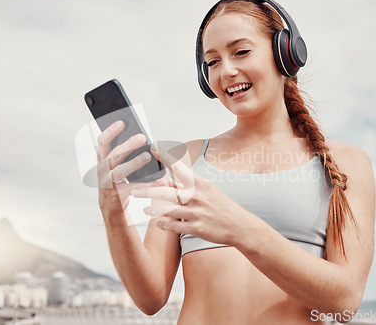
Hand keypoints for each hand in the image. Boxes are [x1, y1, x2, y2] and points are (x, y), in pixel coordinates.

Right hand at [96, 120, 166, 221]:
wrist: (110, 205)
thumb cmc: (117, 178)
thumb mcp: (116, 164)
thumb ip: (124, 152)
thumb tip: (144, 139)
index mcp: (102, 158)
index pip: (102, 141)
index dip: (111, 131)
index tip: (122, 122)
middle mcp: (103, 169)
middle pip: (113, 155)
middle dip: (127, 145)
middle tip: (142, 137)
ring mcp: (107, 182)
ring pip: (120, 171)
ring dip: (134, 163)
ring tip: (148, 156)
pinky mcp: (116, 195)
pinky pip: (133, 188)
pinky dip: (148, 185)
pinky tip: (161, 181)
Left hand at [130, 156, 252, 245]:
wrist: (241, 226)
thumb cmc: (222, 206)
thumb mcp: (208, 190)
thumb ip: (187, 185)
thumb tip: (168, 178)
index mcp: (200, 183)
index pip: (179, 166)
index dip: (165, 157)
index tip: (152, 147)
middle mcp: (197, 196)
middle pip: (167, 191)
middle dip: (149, 190)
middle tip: (134, 189)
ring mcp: (197, 213)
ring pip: (169, 209)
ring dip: (154, 209)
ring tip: (143, 209)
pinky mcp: (197, 228)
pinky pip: (176, 226)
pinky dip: (164, 224)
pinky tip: (156, 223)